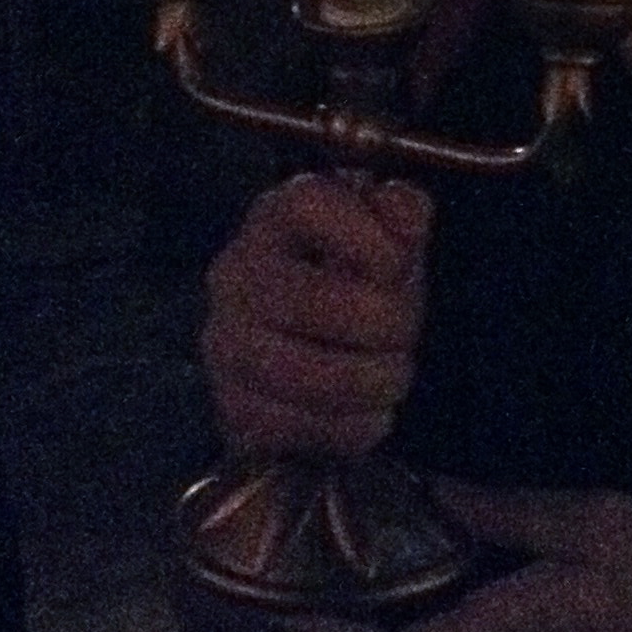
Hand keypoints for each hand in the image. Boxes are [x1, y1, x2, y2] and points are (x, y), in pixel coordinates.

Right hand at [201, 173, 431, 463]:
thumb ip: (403, 214)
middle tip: (406, 336)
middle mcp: (235, 275)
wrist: (315, 352)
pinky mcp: (231, 406)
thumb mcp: (388, 238)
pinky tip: (369, 414)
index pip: (307, 203)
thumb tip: (404, 216)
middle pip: (312, 299)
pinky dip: (348, 428)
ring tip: (393, 377)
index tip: (397, 267)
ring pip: (302, 373)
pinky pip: (292, 426)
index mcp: (275, 218)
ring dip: (370, 382)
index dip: (367, 237)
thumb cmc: (356, 282)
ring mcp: (225, 343)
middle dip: (384, 325)